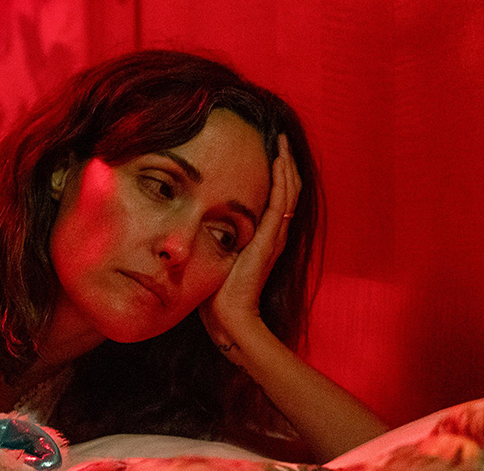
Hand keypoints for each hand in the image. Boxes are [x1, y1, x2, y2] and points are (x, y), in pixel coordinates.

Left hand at [199, 134, 301, 343]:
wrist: (231, 318)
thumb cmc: (220, 296)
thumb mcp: (218, 261)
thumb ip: (215, 245)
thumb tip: (195, 233)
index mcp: (264, 240)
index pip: (276, 199)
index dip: (275, 176)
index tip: (268, 153)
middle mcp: (274, 235)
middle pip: (287, 191)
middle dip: (284, 164)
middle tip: (278, 139)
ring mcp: (274, 237)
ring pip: (288, 192)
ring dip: (285, 165)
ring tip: (280, 142)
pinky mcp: (269, 239)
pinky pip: (281, 202)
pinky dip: (282, 179)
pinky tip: (279, 161)